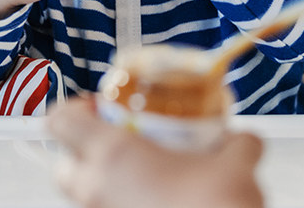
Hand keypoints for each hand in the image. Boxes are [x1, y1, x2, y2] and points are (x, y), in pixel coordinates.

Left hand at [48, 97, 266, 207]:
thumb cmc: (215, 205)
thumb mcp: (235, 164)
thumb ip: (235, 143)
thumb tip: (241, 139)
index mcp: (112, 155)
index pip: (62, 121)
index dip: (76, 109)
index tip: (101, 107)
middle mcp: (98, 190)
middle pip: (62, 168)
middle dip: (82, 153)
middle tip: (117, 143)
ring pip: (85, 197)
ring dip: (106, 183)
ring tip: (143, 177)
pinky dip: (125, 205)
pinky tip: (155, 202)